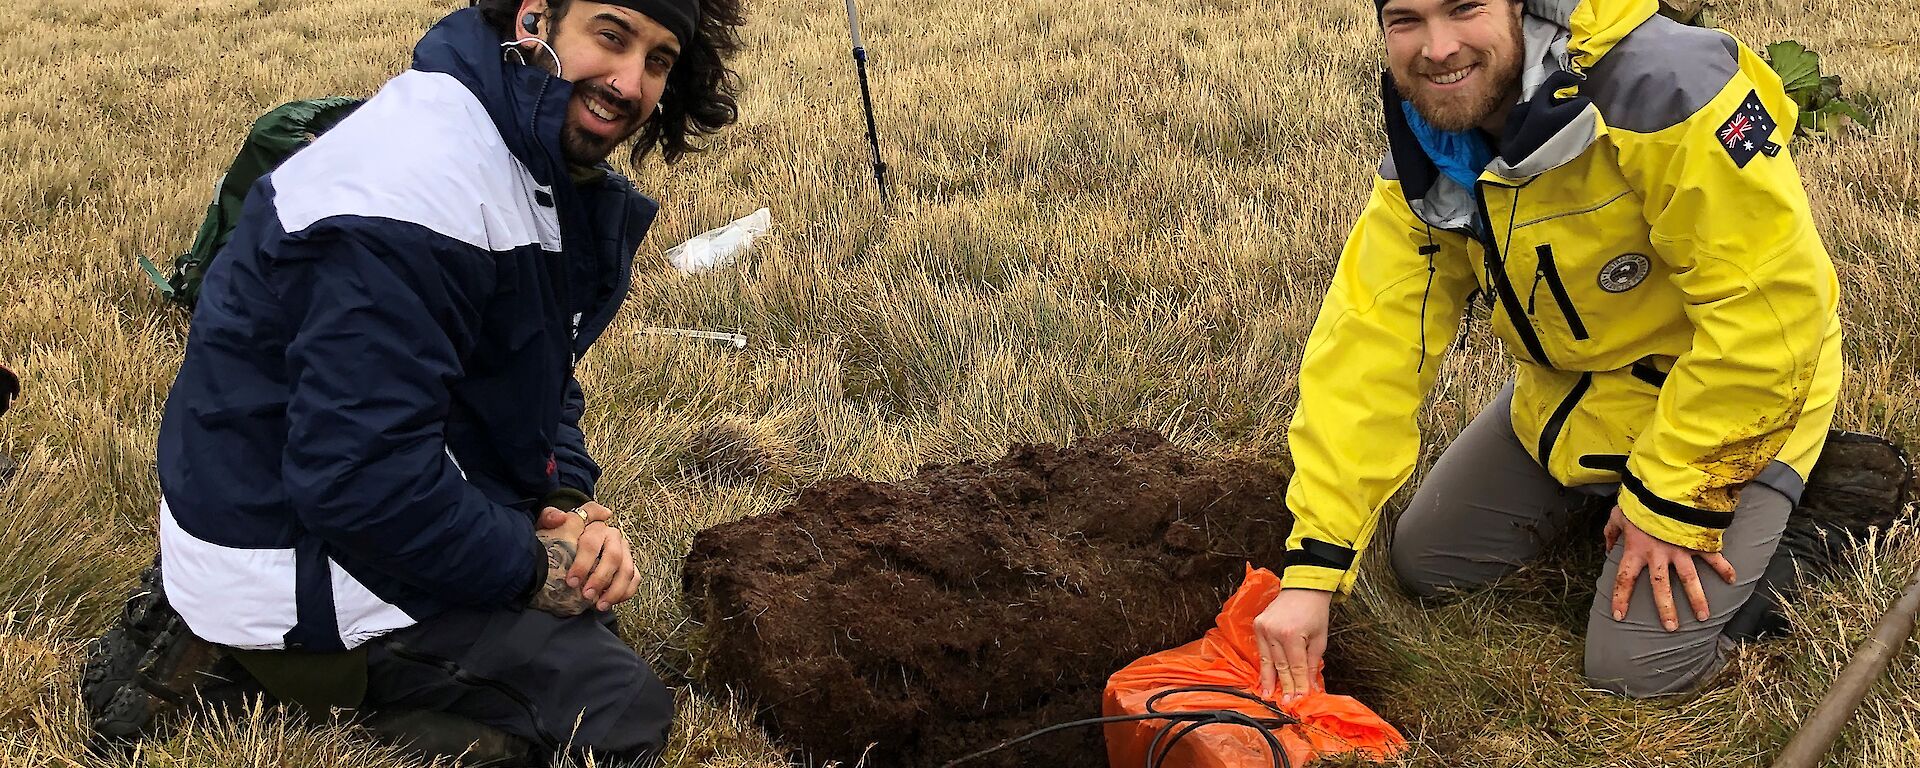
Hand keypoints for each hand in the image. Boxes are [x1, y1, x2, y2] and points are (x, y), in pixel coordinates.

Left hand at [537, 501, 638, 612]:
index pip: (591, 536)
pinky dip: (624, 593)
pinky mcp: (629, 565)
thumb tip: (560, 518)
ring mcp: (623, 550)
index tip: (572, 580)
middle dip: (600, 577)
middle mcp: (611, 535)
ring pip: (626, 569)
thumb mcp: (547, 528)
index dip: (583, 559)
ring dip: (614, 589)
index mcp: (593, 525)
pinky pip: (634, 579)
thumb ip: (548, 518)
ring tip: (598, 605)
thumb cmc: (558, 541)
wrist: (566, 554)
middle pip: (612, 555)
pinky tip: (609, 603)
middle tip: (585, 594)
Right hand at [1251, 588, 1332, 702]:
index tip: (1300, 699)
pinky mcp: (1258, 625)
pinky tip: (1263, 677)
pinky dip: (1263, 665)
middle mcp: (1274, 632)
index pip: (1296, 667)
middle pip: (1280, 666)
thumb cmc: (1315, 612)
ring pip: (1267, 660)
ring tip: (1267, 695)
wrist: (1304, 588)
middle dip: (1284, 686)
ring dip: (1269, 679)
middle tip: (1285, 702)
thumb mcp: (1320, 639)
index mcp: (1293, 635)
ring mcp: (1263, 628)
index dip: (1298, 685)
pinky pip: (1261, 650)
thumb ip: (1313, 664)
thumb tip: (1311, 686)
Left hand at [1603, 506, 1736, 630]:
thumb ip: (1611, 532)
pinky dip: (1724, 568)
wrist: (1663, 484)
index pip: (1624, 579)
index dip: (1621, 598)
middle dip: (1666, 609)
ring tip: (1704, 617)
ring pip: (1689, 580)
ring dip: (1697, 599)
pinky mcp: (1698, 540)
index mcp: (1636, 550)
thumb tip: (1607, 548)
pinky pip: (1714, 557)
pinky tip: (1733, 580)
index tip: (1620, 617)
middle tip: (1671, 628)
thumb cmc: (1638, 499)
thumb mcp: (1618, 514)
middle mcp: (1658, 554)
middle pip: (1661, 587)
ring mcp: (1680, 549)